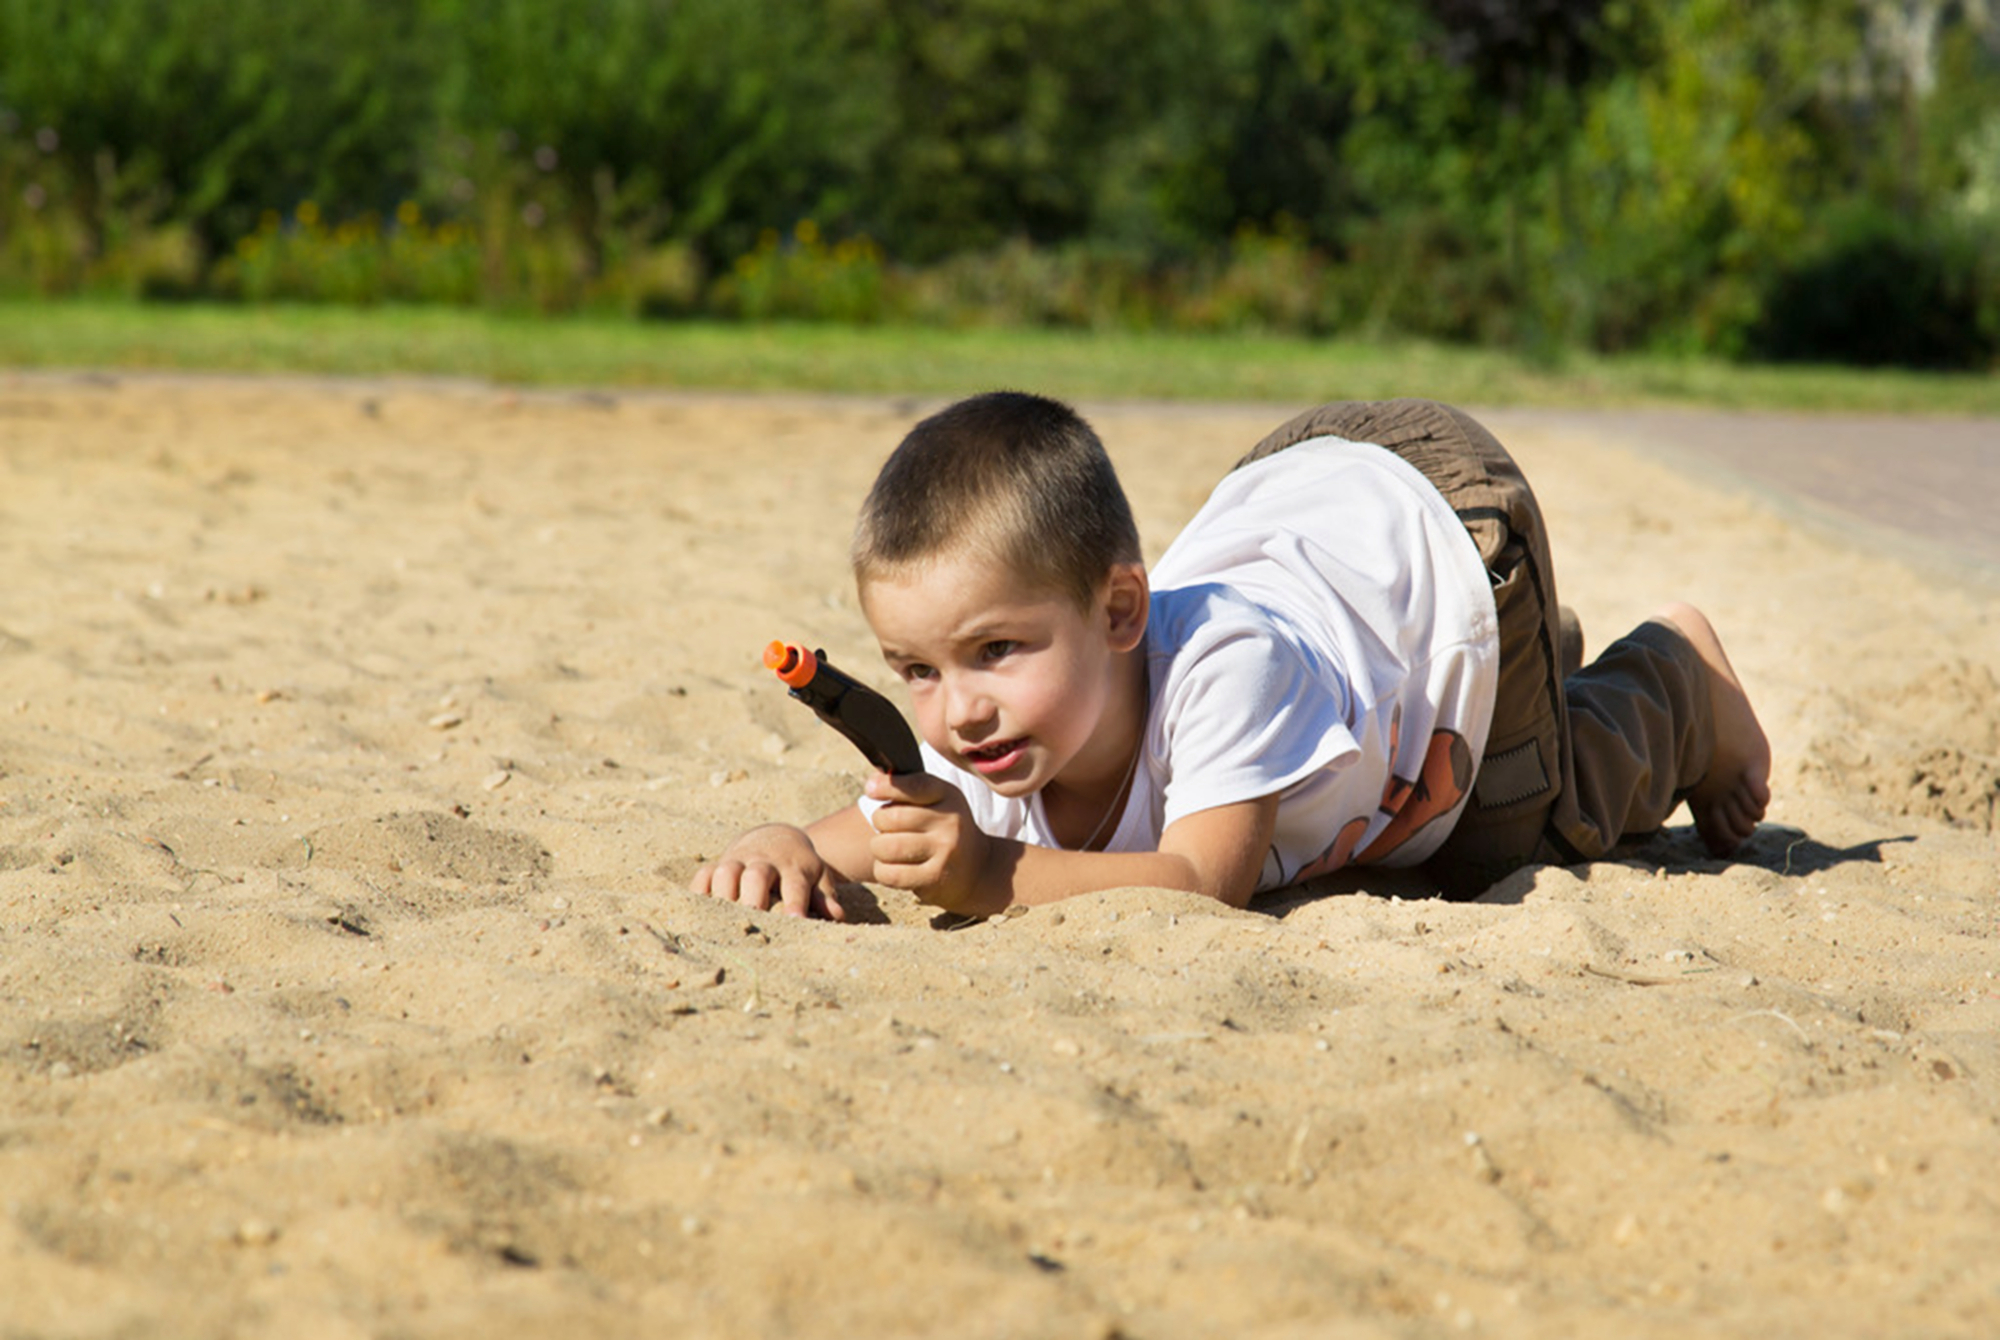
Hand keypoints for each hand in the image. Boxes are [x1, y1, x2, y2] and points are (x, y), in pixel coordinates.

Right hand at [690, 824, 847, 920]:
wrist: (776, 838)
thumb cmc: (800, 868)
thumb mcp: (818, 877)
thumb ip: (825, 897)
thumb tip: (837, 917)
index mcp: (793, 865)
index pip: (795, 884)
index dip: (794, 903)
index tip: (794, 922)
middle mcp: (764, 860)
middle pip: (756, 875)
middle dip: (753, 898)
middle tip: (751, 924)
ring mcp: (738, 860)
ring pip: (725, 872)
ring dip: (723, 897)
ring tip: (722, 925)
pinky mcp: (718, 864)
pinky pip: (703, 876)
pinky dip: (699, 894)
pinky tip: (698, 915)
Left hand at [864, 772, 994, 914]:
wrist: (977, 868)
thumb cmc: (944, 828)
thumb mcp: (937, 800)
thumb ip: (908, 788)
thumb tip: (873, 783)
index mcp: (948, 796)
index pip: (914, 786)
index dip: (887, 786)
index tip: (871, 789)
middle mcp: (950, 822)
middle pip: (891, 818)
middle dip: (879, 822)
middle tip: (887, 828)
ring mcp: (944, 851)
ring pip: (886, 847)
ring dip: (879, 849)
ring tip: (889, 848)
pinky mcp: (935, 878)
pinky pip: (890, 873)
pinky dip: (883, 870)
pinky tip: (893, 867)